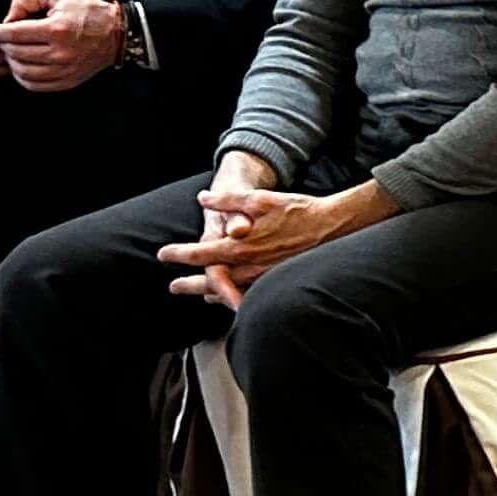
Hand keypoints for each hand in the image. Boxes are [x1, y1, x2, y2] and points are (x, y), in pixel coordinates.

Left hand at [0, 0, 124, 95]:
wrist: (116, 33)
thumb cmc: (85, 10)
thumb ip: (26, 0)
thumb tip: (7, 19)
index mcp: (56, 29)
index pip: (13, 34)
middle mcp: (60, 53)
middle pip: (15, 53)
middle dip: (1, 46)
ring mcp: (64, 70)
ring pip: (21, 72)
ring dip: (11, 61)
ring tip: (12, 52)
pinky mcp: (67, 81)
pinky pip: (34, 85)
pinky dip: (22, 77)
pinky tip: (23, 66)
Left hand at [161, 159, 388, 308]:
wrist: (334, 227)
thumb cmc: (299, 211)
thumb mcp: (261, 199)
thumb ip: (229, 200)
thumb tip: (204, 198)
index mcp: (241, 246)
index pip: (200, 254)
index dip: (178, 254)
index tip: (163, 255)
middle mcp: (249, 266)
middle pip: (210, 281)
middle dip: (189, 284)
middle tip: (174, 287)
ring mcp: (264, 278)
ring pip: (229, 291)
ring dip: (210, 293)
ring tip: (198, 294)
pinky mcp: (277, 281)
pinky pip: (248, 294)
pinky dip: (234, 296)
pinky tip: (231, 297)